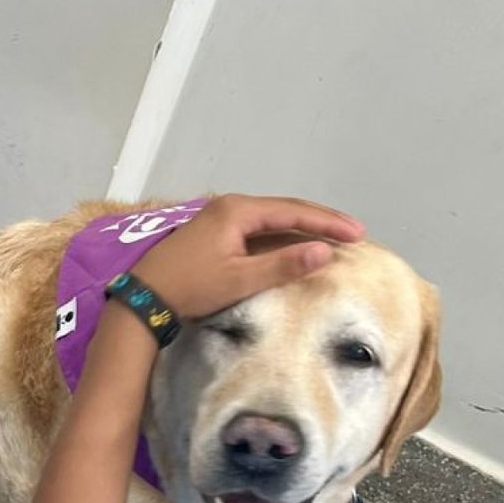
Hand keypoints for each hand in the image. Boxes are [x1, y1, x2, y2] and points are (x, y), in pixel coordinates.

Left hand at [137, 193, 363, 319]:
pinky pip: (259, 228)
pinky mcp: (215, 232)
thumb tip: (325, 251)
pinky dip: (282, 235)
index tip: (358, 233)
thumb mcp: (241, 279)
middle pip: (286, 209)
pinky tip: (295, 244)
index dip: (328, 222)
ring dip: (302, 227)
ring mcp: (221, 217)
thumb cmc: (191, 288)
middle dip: (320, 221)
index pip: (294, 212)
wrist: (145, 296)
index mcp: (238, 211)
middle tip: (354, 233)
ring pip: (272, 218)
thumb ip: (283, 264)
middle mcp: (231, 206)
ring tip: (332, 237)